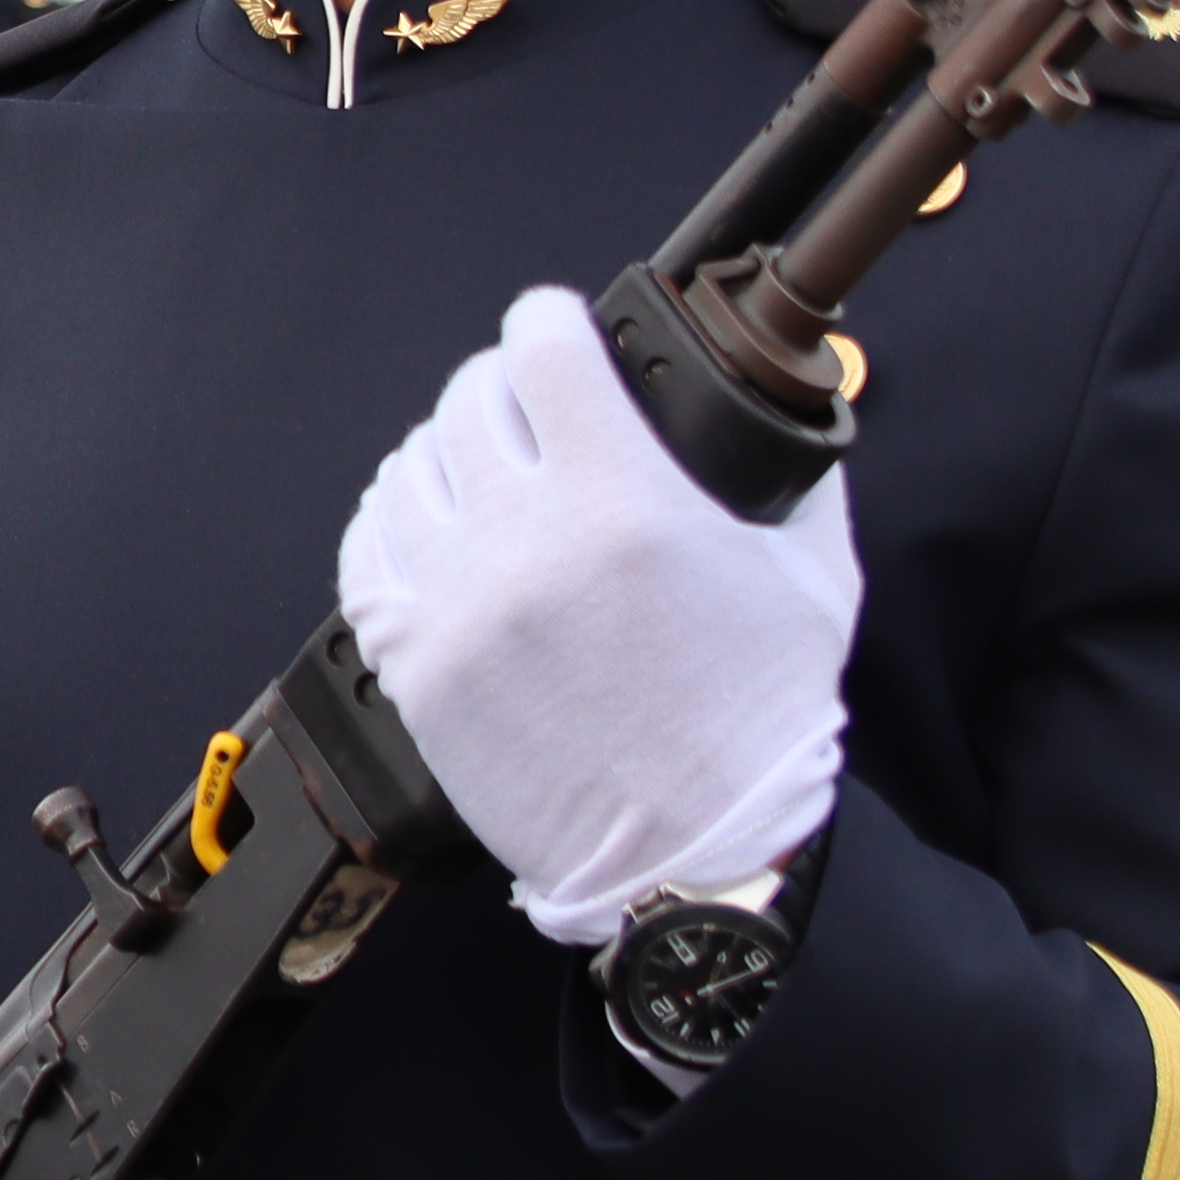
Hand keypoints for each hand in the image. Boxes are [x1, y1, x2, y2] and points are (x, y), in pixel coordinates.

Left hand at [338, 284, 859, 948]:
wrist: (693, 855)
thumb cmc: (757, 729)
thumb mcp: (813, 582)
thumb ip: (798, 483)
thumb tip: (782, 423)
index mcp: (624, 504)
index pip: (543, 350)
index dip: (550, 324)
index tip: (557, 330)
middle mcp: (526, 543)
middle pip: (468, 401)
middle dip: (501, 387)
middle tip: (528, 407)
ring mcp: (458, 606)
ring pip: (408, 469)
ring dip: (445, 452)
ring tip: (480, 469)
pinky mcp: (418, 667)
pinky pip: (366, 553)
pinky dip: (391, 523)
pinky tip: (428, 526)